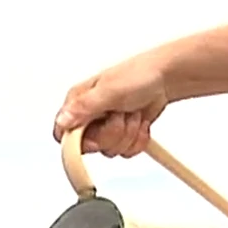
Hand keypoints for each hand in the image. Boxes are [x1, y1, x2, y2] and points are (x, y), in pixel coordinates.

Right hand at [51, 50, 170, 157]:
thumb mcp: (108, 91)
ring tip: (132, 113)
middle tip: (121, 114)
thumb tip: (62, 121)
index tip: (97, 137)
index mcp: (78, 103)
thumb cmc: (137, 75)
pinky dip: (138, 139)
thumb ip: (84, 107)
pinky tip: (140, 122)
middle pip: (91, 147)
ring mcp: (105, 127)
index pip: (64, 135)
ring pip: (110, 150)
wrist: (164, 78)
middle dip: (113, 133)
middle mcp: (88, 117)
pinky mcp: (120, 135)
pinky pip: (126, 152)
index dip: (79, 142)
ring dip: (129, 133)